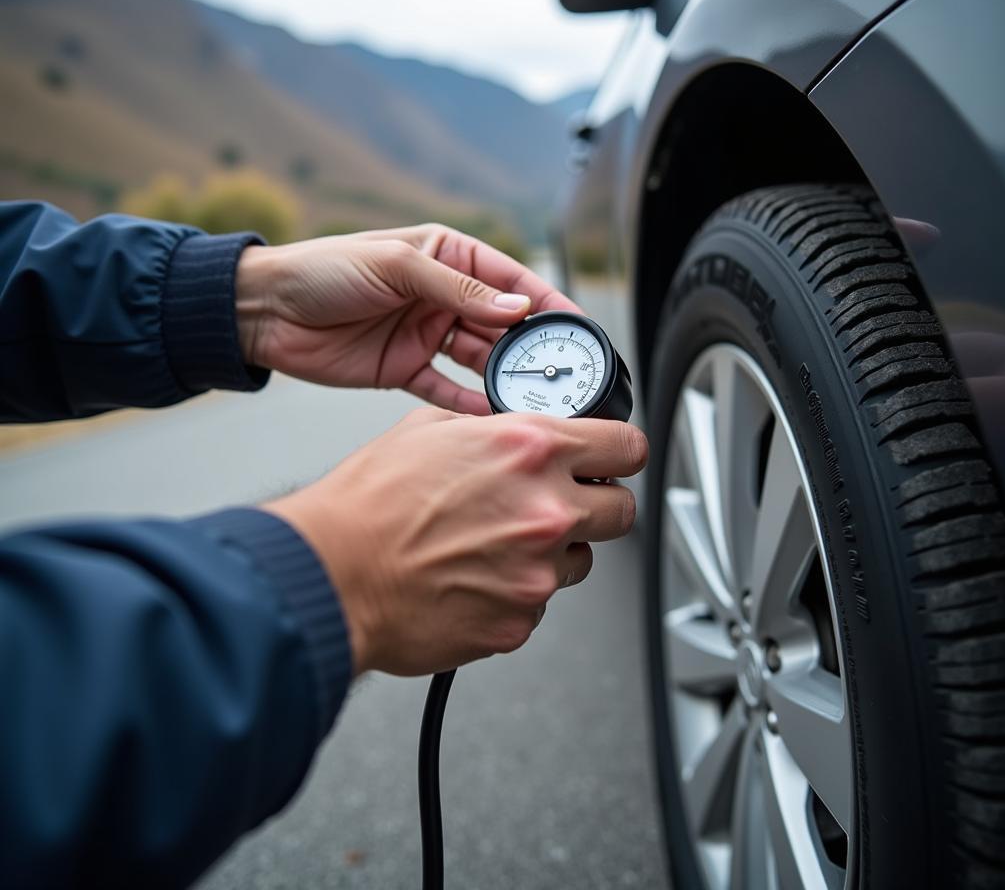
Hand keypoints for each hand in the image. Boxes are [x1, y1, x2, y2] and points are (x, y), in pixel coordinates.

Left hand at [235, 224, 578, 413]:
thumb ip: (459, 289)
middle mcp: (442, 296)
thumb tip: (517, 306)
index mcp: (446, 256)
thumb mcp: (397, 267)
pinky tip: (493, 418)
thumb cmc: (323, 270)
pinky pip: (446, 390)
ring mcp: (424, 335)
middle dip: (531, 348)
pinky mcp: (404, 370)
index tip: (577, 327)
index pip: (509, 279)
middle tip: (562, 373)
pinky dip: (468, 405)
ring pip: (479, 360)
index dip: (545, 302)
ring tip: (534, 400)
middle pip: (501, 325)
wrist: (263, 311)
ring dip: (505, 378)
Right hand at [263, 408, 647, 675]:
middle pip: (622, 509)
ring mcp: (536, 572)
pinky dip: (516, 591)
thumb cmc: (367, 505)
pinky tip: (473, 576)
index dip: (623, 451)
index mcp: (529, 450)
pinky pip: (539, 603)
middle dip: (599, 504)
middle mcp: (544, 509)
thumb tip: (513, 434)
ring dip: (553, 550)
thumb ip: (491, 430)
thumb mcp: (430, 429)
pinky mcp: (518, 623)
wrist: (331, 574)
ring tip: (494, 544)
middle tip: (564, 504)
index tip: (617, 458)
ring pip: (581, 560)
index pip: (625, 446)